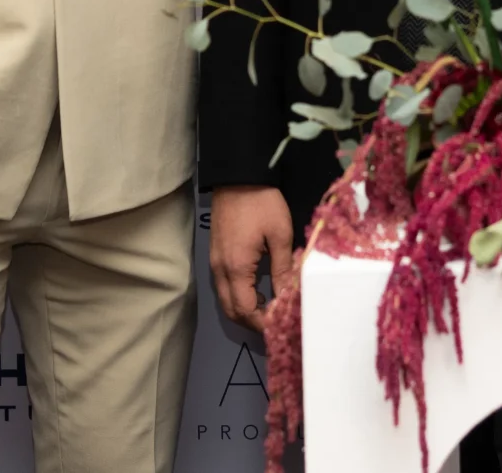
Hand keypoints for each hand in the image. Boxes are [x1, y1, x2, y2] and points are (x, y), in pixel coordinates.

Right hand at [209, 186, 295, 331]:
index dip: (261, 324)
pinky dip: (237, 295)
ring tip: (267, 307)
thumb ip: (283, 270)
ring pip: (224, 298)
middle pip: (231, 309)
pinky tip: (255, 290)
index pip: (245, 310)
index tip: (279, 326)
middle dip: (251, 321)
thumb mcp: (280, 236)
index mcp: (236, 268)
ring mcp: (214, 261)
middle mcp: (220, 269)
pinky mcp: (215, 253)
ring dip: (243, 309)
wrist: (238, 175)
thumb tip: (287, 298)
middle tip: (273, 322)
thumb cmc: (262, 203)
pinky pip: (223, 285)